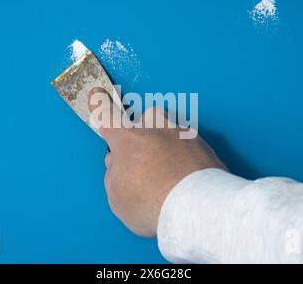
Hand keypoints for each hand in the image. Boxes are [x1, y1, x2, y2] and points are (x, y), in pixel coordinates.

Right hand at [88, 87, 226, 236]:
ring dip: (167, 147)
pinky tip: (186, 180)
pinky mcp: (204, 144)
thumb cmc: (153, 203)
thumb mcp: (117, 196)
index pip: (108, 116)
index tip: (98, 95)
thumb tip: (119, 164)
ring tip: (170, 176)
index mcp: (128, 140)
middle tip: (145, 161)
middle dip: (144, 134)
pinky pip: (188, 146)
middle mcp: (154, 128)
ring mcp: (181, 133)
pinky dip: (186, 159)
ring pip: (169, 133)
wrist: (196, 207)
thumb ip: (114, 174)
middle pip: (145, 121)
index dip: (100, 105)